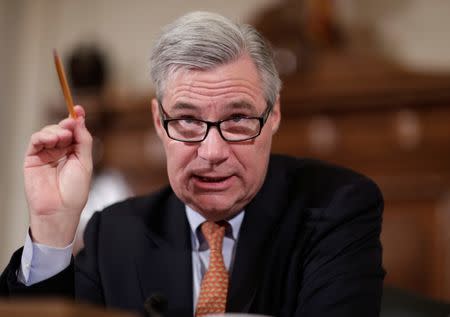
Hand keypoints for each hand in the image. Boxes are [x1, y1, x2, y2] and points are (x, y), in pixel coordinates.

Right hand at [24, 106, 92, 246]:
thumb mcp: (85, 162)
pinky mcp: (32, 158)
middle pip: (61, 129)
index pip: (74, 131)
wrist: (60, 210)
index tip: (79, 109)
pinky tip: (51, 139)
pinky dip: (43, 136)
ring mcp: (46, 154)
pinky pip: (36, 141)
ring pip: (48, 132)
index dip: (76, 119)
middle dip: (66, 125)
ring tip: (62, 138)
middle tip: (70, 126)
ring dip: (56, 131)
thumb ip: (83, 140)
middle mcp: (60, 151)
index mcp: (74, 152)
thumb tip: (80, 119)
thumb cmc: (75, 191)